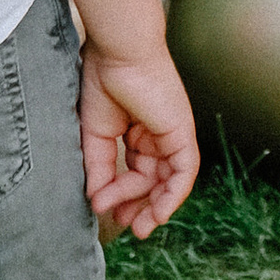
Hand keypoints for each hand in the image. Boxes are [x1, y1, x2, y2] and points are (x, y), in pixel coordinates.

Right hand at [82, 40, 198, 238]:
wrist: (118, 53)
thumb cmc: (103, 81)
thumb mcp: (94, 135)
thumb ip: (97, 168)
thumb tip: (96, 201)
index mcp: (138, 131)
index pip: (134, 172)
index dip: (120, 194)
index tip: (102, 208)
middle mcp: (158, 135)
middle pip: (153, 180)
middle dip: (140, 206)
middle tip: (127, 226)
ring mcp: (172, 134)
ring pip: (168, 181)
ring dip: (154, 206)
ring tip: (139, 227)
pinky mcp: (183, 133)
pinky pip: (184, 172)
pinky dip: (173, 195)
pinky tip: (158, 214)